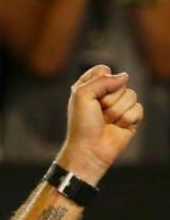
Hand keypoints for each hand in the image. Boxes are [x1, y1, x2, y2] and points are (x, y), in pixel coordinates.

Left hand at [59, 64, 143, 184]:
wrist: (90, 149)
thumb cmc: (82, 124)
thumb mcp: (82, 95)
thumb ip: (102, 80)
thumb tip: (124, 77)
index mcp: (89, 87)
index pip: (103, 70)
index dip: (100, 80)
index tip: (90, 95)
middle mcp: (105, 95)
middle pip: (120, 82)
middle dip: (109, 98)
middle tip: (99, 112)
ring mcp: (119, 106)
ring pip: (131, 95)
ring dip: (117, 110)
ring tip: (106, 121)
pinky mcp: (131, 117)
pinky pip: (138, 108)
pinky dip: (127, 119)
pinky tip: (117, 127)